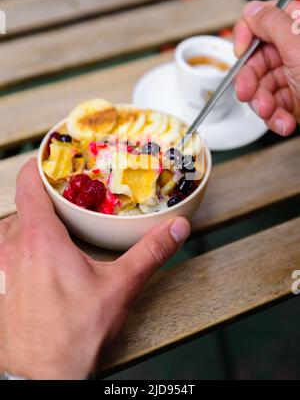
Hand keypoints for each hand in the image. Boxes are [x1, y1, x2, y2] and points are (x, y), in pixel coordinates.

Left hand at [0, 159, 189, 379]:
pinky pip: (6, 253)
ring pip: (12, 230)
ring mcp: (1, 268)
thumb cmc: (74, 333)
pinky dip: (22, 247)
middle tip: (71, 199)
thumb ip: (150, 252)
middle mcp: (12, 248)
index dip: (39, 166)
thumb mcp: (120, 287)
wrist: (43, 377)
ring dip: (32, 225)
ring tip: (59, 229)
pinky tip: (44, 262)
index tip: (55, 160)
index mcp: (39, 238)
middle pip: (23, 206)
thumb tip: (176, 229)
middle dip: (45, 201)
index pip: (28, 183)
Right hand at [234, 0, 299, 135]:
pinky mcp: (296, 98)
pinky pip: (274, 105)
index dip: (246, 36)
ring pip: (262, 86)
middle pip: (257, 59)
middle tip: (248, 93)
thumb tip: (252, 10)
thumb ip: (272, 23)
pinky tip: (284, 121)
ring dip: (262, 104)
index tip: (240, 53)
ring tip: (271, 113)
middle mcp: (296, 49)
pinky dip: (275, 117)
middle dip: (251, 81)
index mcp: (298, 27)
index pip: (262, 20)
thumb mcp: (299, 47)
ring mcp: (295, 75)